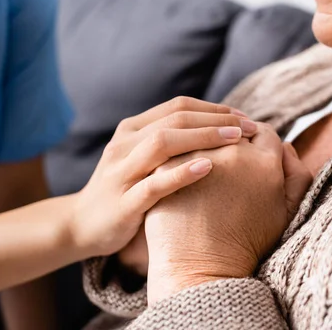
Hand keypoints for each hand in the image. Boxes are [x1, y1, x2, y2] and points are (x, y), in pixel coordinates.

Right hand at [67, 97, 256, 257]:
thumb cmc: (125, 189)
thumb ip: (171, 142)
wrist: (81, 225)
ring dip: (204, 138)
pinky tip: (209, 167)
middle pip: (175, 120)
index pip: (178, 107)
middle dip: (216, 120)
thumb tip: (219, 128)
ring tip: (237, 140)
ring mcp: (121, 172)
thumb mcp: (143, 159)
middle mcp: (124, 144)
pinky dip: (182, 173)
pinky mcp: (123, 202)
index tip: (244, 116)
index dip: (214, 108)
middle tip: (250, 127)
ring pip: (163, 143)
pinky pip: (154, 183)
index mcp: (132, 129)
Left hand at [144, 125, 312, 303]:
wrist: (201, 269)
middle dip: (232, 138)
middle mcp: (234, 152)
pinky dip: (180, 156)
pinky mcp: (169, 164)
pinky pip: (177, 147)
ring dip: (204, 143)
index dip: (257, 141)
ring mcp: (198, 156)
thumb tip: (287, 146)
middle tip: (226, 160)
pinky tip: (181, 174)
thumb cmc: (246, 244)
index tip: (249, 153)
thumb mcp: (287, 213)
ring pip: (202, 134)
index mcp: (265, 161)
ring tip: (201, 168)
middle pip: (233, 129)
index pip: (264, 131)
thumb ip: (298, 174)